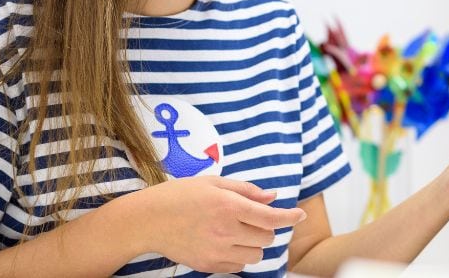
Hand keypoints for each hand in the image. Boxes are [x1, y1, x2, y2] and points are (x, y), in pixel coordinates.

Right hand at [135, 176, 306, 273]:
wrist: (147, 220)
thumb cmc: (179, 196)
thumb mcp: (213, 183)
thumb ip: (246, 190)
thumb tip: (273, 197)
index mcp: (229, 207)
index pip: (271, 217)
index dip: (290, 216)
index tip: (300, 215)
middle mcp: (226, 231)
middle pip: (266, 237)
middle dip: (265, 226)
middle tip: (248, 217)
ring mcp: (217, 251)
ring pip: (256, 254)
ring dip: (254, 242)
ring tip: (235, 230)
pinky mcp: (209, 265)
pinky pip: (239, 265)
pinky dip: (240, 255)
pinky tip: (225, 242)